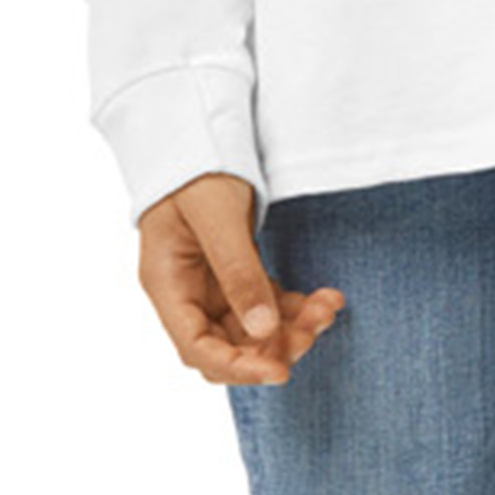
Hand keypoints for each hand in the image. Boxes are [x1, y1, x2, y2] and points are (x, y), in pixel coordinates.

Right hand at [137, 170, 345, 386]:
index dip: (237, 367)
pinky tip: (323, 298)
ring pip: (251, 326)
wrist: (201, 123)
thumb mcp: (217, 215)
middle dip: (272, 346)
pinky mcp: (234, 267)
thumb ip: (238, 271)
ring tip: (327, 308)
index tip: (280, 371)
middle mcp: (186, 289)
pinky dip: (293, 305)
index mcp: (167, 281)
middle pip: (226, 342)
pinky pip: (264, 301)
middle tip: (315, 331)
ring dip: (290, 325)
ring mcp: (210, 280)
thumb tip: (261, 330)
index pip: (196, 347)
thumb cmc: (198, 162)